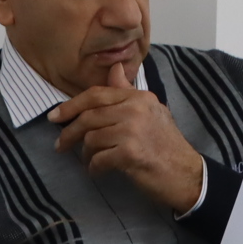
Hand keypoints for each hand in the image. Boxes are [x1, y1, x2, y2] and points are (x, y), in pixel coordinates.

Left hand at [53, 79, 205, 212]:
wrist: (187, 174)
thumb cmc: (166, 145)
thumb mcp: (150, 112)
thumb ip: (128, 92)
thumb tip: (115, 69)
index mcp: (138, 97)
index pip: (96, 94)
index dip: (71, 105)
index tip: (55, 116)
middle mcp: (135, 109)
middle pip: (89, 116)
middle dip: (70, 132)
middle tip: (60, 145)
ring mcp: (133, 131)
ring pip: (91, 138)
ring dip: (86, 154)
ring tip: (90, 161)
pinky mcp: (130, 154)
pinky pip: (98, 159)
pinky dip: (94, 168)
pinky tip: (98, 171)